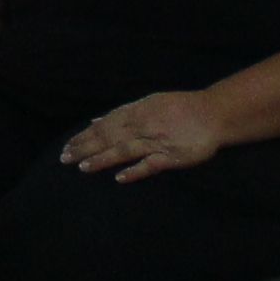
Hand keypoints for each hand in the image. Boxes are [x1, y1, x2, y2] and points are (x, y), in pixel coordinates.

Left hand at [63, 88, 230, 181]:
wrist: (214, 113)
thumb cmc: (179, 108)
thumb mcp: (148, 103)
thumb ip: (121, 114)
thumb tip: (94, 121)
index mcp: (137, 111)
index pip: (104, 125)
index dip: (84, 136)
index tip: (67, 148)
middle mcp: (144, 125)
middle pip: (109, 137)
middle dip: (85, 148)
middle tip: (65, 159)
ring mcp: (158, 141)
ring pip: (125, 150)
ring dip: (103, 158)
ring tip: (83, 167)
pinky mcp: (172, 156)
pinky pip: (151, 164)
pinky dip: (136, 170)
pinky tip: (120, 178)